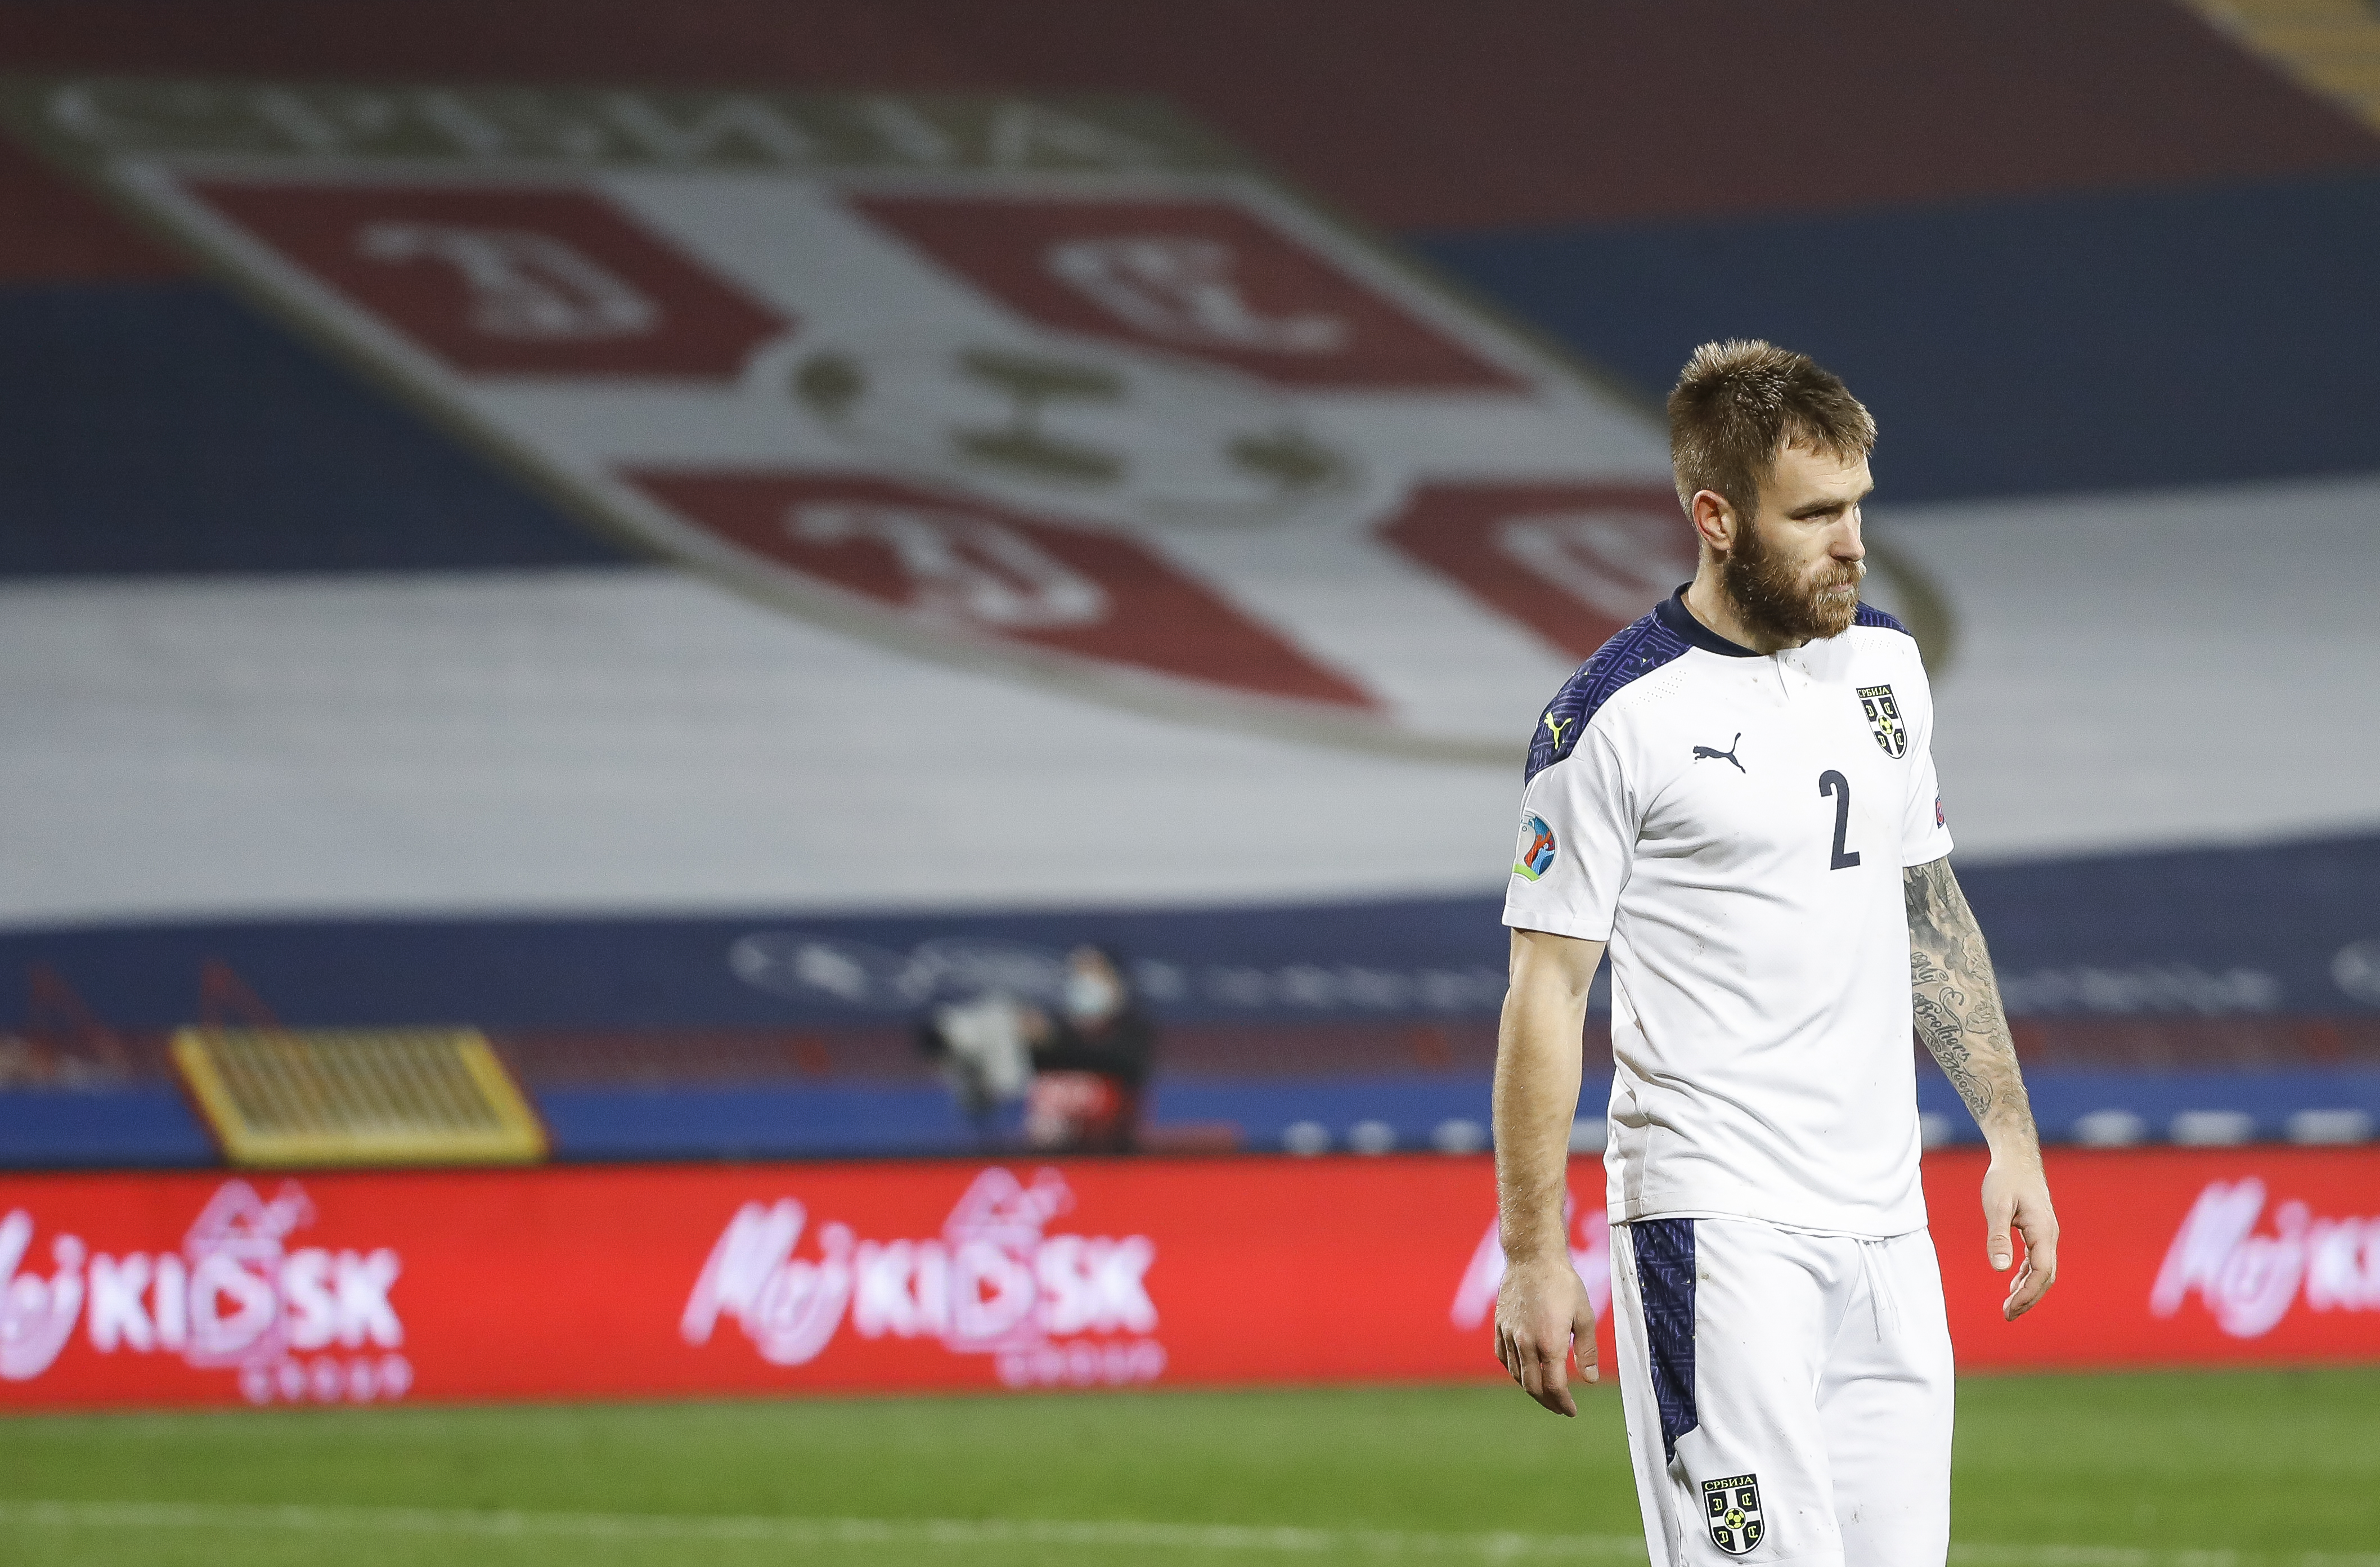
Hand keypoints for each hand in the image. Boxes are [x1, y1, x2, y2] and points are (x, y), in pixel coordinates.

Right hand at [1493, 1253, 1597, 1414]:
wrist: (1532, 1257)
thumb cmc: (1563, 1284)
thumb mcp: (1584, 1316)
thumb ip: (1587, 1351)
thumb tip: (1590, 1379)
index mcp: (1550, 1342)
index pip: (1554, 1386)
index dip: (1563, 1403)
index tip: (1571, 1411)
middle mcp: (1526, 1342)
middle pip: (1532, 1386)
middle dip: (1547, 1402)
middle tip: (1559, 1407)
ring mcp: (1509, 1334)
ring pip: (1516, 1374)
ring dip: (1531, 1388)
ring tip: (1545, 1392)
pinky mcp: (1499, 1326)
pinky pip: (1503, 1357)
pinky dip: (1513, 1370)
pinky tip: (1523, 1371)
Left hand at [1981, 1154, 2058, 1319]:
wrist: (2016, 1158)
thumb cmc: (2004, 1179)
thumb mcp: (1996, 1205)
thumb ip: (1998, 1236)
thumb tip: (2000, 1269)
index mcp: (2043, 1231)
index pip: (2041, 1271)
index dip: (2028, 1293)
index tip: (2010, 1308)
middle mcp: (2050, 1235)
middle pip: (2045, 1276)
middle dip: (2029, 1298)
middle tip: (2007, 1315)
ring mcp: (2046, 1234)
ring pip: (2043, 1270)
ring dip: (2028, 1289)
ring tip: (2009, 1307)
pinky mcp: (2039, 1231)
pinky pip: (2037, 1260)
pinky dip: (2026, 1275)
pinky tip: (2013, 1284)